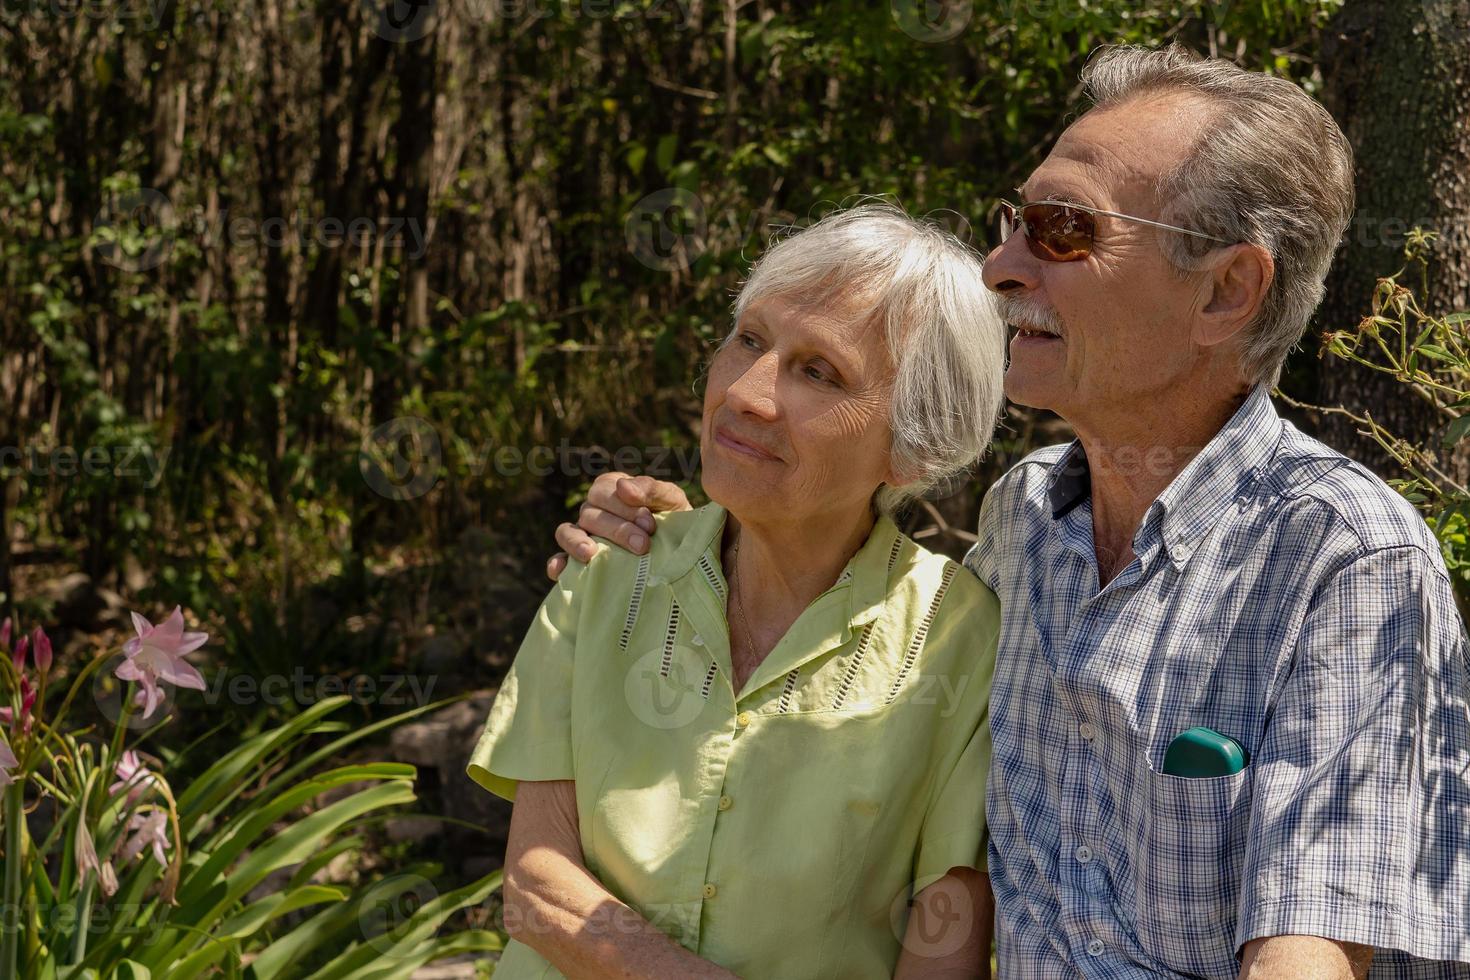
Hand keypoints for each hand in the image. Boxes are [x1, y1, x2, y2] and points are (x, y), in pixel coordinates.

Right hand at [548, 473, 691, 580]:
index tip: (650, 524)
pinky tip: (559, 570)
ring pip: (567, 531)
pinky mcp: (578, 561)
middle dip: (616, 530)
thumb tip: (623, 487)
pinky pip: (559, 559)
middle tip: (643, 546)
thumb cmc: (674, 520)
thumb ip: (651, 489)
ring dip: (576, 541)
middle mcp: (592, 510)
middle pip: (590, 514)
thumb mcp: (671, 500)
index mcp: (611, 490)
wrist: (682, 551)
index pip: (604, 490)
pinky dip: (557, 563)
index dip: (623, 506)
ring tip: (590, 554)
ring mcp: (582, 535)